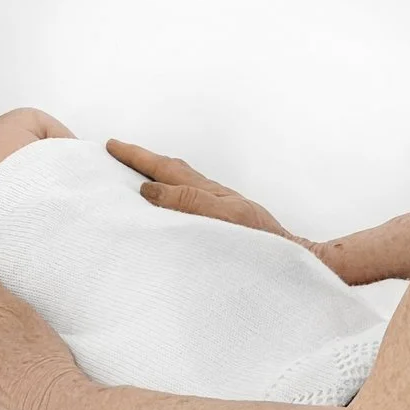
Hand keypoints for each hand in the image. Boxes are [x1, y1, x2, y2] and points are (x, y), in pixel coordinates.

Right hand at [105, 139, 327, 260]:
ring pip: (179, 185)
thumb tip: (150, 190)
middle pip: (170, 171)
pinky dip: (168, 197)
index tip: (112, 146)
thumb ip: (188, 201)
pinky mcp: (223, 227)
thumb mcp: (224, 218)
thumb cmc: (264, 245)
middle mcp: (211, 197)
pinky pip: (186, 204)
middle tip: (115, 150)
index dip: (137, 157)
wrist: (296, 263)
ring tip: (133, 174)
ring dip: (154, 176)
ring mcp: (218, 210)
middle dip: (141, 160)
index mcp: (207, 191)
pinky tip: (164, 208)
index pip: (165, 169)